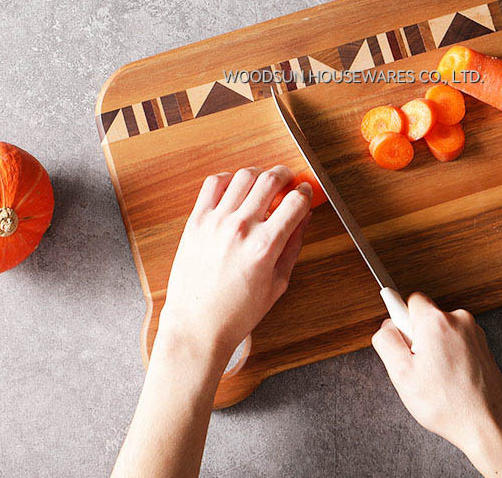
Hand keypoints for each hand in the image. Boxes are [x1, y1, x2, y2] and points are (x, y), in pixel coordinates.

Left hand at [157, 166, 311, 368]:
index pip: (295, 202)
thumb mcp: (278, 283)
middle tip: (288, 181)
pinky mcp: (196, 221)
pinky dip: (229, 178)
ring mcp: (216, 222)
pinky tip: (236, 189)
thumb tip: (305, 217)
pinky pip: (214, 183)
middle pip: (271, 179)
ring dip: (259, 175)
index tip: (305, 192)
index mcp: (264, 246)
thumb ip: (293, 245)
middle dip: (286, 175)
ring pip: (244, 176)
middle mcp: (240, 229)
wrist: (196, 326)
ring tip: (262, 185)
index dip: (305, 192)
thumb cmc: (237, 313)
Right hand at [372, 294, 501, 477]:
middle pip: (428, 316)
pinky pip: (458, 341)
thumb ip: (387, 341)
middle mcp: (458, 319)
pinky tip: (452, 379)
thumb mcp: (401, 374)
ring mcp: (474, 332)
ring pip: (443, 330)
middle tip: (420, 367)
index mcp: (436, 321)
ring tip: (439, 378)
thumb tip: (386, 326)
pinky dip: (452, 355)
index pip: (411, 300)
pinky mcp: (484, 345)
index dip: (403, 322)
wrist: (487, 423)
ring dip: (437, 348)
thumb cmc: (447, 403)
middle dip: (420, 337)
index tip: (404, 340)